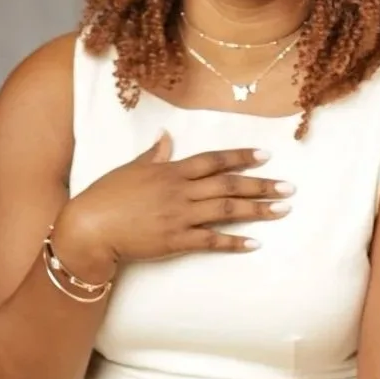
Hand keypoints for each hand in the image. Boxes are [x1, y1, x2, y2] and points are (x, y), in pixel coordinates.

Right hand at [51, 134, 292, 280]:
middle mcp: (180, 191)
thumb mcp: (131, 169)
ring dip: (257, 210)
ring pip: (226, 210)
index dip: (240, 157)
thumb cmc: (106, 197)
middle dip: (261, 185)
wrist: (90, 227)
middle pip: (228, 184)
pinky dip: (234, 241)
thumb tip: (165, 135)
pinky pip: (211, 240)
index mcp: (171, 171)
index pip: (213, 160)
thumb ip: (154, 154)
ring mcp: (179, 216)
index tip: (265, 156)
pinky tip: (254, 243)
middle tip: (289, 187)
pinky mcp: (175, 241)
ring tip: (282, 210)